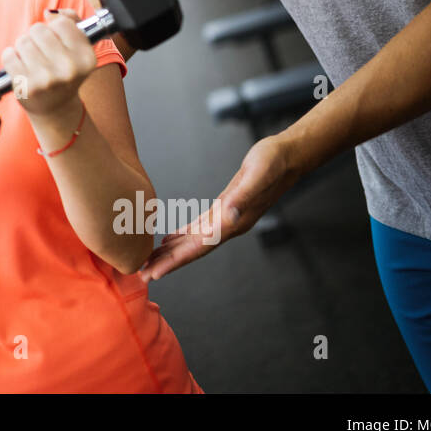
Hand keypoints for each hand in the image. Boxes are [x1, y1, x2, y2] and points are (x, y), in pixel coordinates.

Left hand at [1, 9, 98, 118]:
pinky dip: (10, 57)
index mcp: (86, 57)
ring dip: (23, 47)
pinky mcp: (27, 86)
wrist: (55, 108)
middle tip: (41, 51)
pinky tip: (20, 66)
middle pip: (39, 29)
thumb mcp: (78, 48)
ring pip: (23, 41)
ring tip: (31, 60)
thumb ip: (72, 21)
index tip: (56, 40)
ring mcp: (47, 79)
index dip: (55, 28)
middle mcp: (69, 69)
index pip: (62, 24)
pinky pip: (8, 55)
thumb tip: (49, 13)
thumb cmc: (64, 72)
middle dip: (35, 36)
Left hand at [139, 136, 302, 280]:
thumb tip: (230, 215)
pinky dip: (183, 235)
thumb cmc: (274, 162)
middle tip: (142, 274)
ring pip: (194, 241)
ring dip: (172, 252)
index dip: (176, 261)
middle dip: (168, 262)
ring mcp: (227, 218)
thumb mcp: (259, 174)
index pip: (199, 248)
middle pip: (192, 250)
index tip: (154, 273)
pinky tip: (170, 239)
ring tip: (151, 261)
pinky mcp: (225, 207)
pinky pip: (199, 227)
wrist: (288, 156)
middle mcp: (229, 225)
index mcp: (233, 222)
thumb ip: (244, 196)